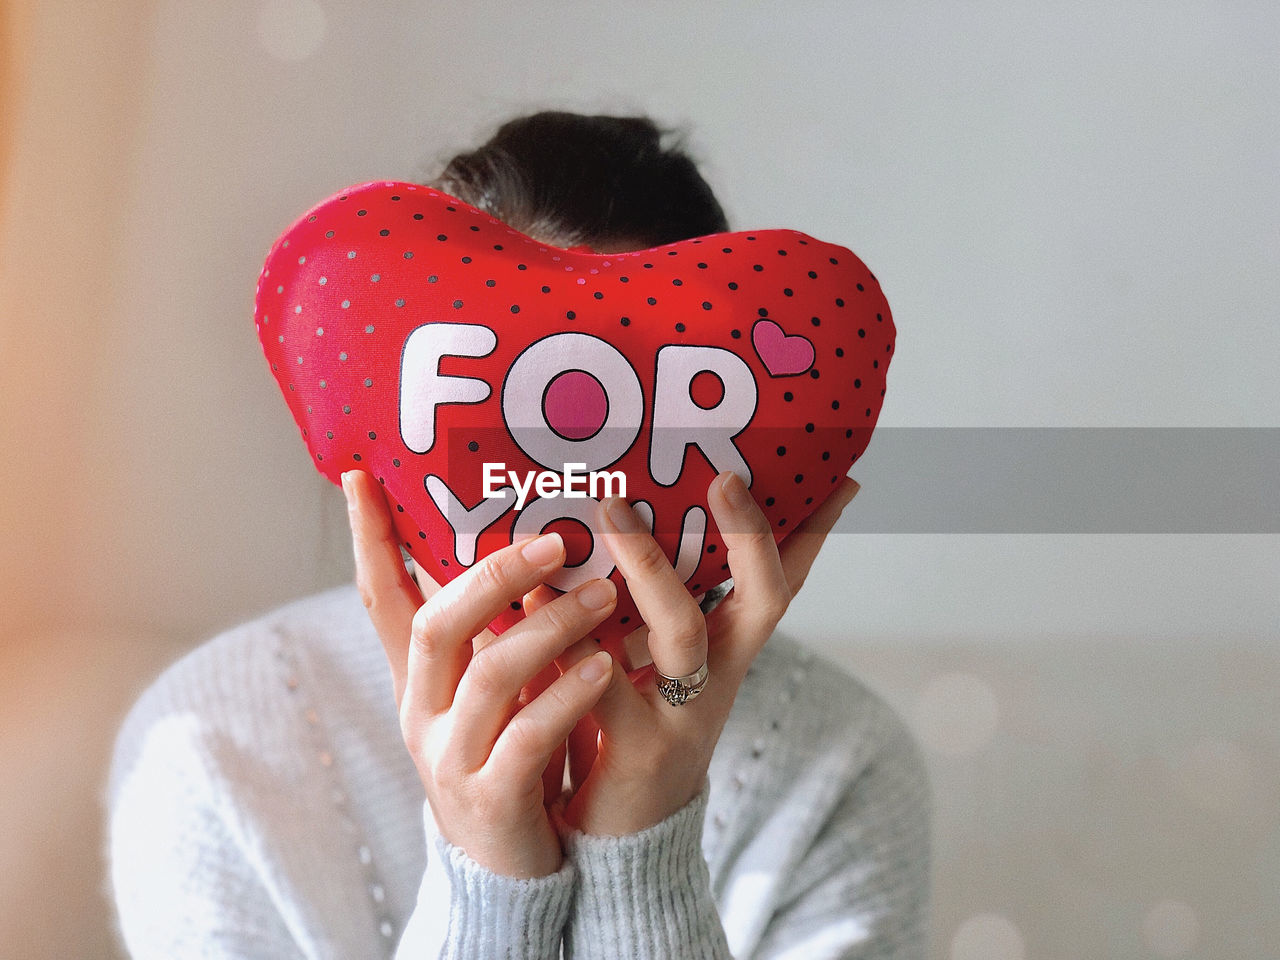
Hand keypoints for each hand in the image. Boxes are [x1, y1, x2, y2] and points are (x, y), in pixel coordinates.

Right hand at [341, 470, 618, 877]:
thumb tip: (532, 548)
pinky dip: (566, 696)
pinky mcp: (490, 798)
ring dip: (549, 628)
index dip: (369, 539)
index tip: (361, 475)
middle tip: (555, 541)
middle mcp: (420, 714)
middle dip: (494, 577)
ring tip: (603, 597)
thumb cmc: (511, 758)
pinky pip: (526, 736)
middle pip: (435, 626)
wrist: (508, 869)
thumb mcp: (495, 692)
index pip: (381, 599)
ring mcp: (450, 758)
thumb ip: (499, 632)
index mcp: (418, 682)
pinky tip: (604, 667)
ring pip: (488, 675)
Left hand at [530, 471, 859, 835]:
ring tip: (610, 509)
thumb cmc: (636, 729)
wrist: (624, 840)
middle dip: (747, 535)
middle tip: (724, 478)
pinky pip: (603, 680)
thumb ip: (650, 607)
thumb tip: (624, 523)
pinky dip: (568, 633)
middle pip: (763, 599)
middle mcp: (721, 676)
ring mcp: (683, 712)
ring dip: (649, 565)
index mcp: (731, 651)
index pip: (783, 583)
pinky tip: (532, 592)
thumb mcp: (661, 667)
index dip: (813, 533)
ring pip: (683, 630)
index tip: (838, 476)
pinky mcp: (634, 745)